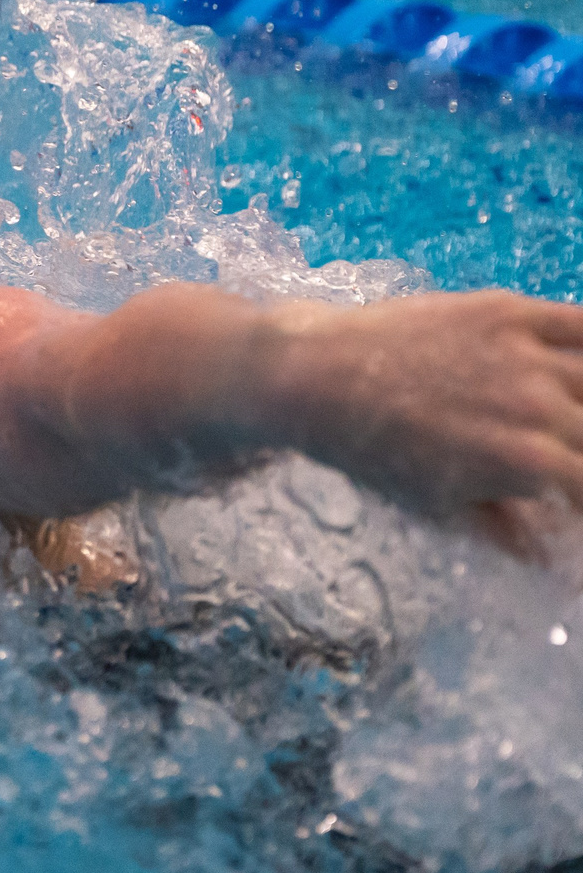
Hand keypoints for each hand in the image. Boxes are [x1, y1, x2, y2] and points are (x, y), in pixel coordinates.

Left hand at [260, 290, 582, 548]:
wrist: (316, 377)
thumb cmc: (370, 450)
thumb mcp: (435, 501)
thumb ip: (501, 526)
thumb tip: (545, 560)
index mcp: (531, 462)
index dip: (582, 503)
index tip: (570, 505)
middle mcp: (541, 406)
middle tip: (563, 459)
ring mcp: (527, 354)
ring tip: (571, 419)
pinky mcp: (507, 311)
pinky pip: (579, 321)